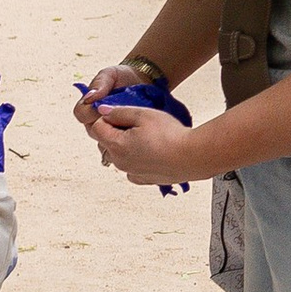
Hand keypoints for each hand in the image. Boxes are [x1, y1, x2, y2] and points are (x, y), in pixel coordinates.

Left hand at [77, 68, 193, 194]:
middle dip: (114, 131)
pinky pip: (131, 167)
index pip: (96, 128)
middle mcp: (120, 162)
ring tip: (146, 136)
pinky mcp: (143, 179)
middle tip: (136, 123)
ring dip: (125, 145)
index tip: (120, 112)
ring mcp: (131, 173)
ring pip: (118, 156)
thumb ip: (119, 112)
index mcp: (116, 145)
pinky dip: (135, 158)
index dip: (106, 117)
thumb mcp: (143, 114)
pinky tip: (151, 150)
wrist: (193, 157)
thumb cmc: (170, 135)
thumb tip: (102, 111)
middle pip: (105, 143)